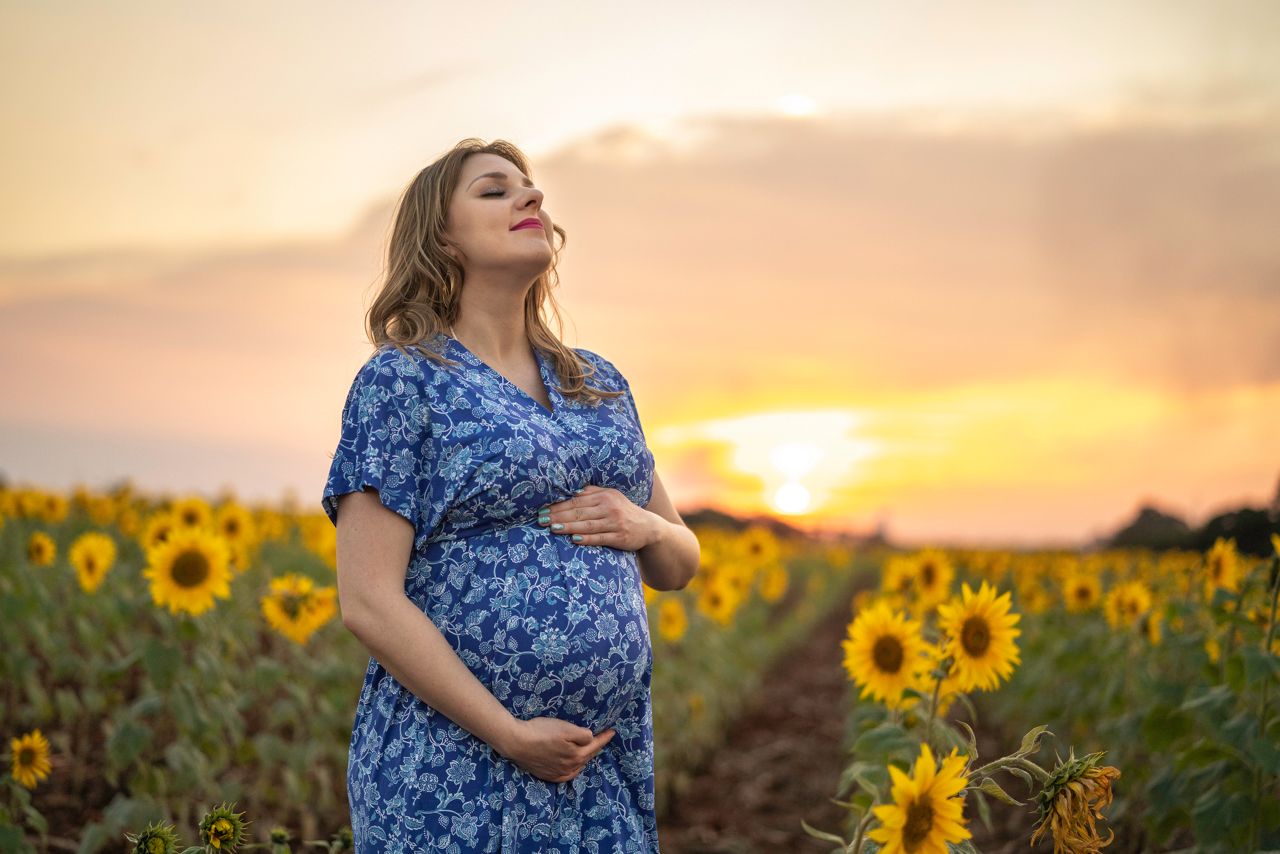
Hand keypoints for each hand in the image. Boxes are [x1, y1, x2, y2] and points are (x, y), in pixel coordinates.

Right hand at [498, 717, 616, 782]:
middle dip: (596, 748)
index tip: (613, 731)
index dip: (604, 737)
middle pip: (587, 756)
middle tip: (602, 739)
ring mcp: (558, 773)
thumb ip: (582, 735)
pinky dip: (574, 770)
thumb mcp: (565, 728)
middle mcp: (570, 767)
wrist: (517, 742)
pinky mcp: (548, 775)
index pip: (595, 745)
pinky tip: (573, 767)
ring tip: (589, 751)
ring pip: (578, 766)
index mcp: (577, 755)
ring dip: (585, 759)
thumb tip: (591, 738)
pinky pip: (567, 775)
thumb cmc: (541, 731)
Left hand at [539, 485, 658, 550]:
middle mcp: (609, 507)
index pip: (576, 500)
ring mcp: (615, 522)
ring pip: (587, 524)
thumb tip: (569, 491)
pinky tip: (574, 539)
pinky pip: (600, 537)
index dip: (558, 505)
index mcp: (604, 495)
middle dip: (558, 516)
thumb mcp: (610, 497)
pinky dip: (587, 538)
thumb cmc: (623, 511)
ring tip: (552, 528)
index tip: (542, 510)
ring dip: (568, 527)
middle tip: (541, 520)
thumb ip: (591, 493)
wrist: (648, 527)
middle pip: (579, 512)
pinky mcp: (620, 537)